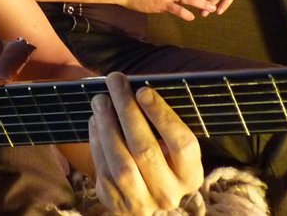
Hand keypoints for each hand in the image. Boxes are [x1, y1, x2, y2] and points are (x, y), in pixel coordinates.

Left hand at [89, 73, 203, 214]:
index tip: (143, 90)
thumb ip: (159, 120)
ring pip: (122, 163)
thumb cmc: (159, 153)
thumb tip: (134, 87)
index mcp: (190, 175)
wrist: (143, 192)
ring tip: (100, 100)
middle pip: (146, 150)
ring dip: (108, 126)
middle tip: (115, 82)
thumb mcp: (169, 142)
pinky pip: (104, 172)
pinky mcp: (117, 206)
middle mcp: (169, 194)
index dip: (162, 115)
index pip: (182, 144)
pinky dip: (97, 143)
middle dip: (128, 111)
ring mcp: (142, 203)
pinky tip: (95, 121)